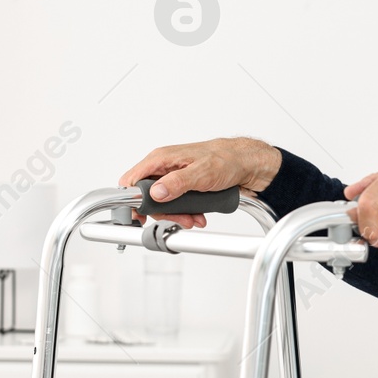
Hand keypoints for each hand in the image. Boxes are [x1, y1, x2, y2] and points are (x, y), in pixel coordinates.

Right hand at [119, 138, 281, 227]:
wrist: (246, 164)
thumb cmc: (226, 160)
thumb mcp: (202, 172)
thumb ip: (177, 182)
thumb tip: (156, 193)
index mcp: (162, 158)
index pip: (132, 179)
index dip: (131, 199)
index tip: (139, 215)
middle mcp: (165, 167)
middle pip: (148, 196)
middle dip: (163, 212)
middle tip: (180, 219)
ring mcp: (173, 176)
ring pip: (163, 203)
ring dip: (177, 215)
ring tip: (194, 218)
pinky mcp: (183, 186)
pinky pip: (176, 203)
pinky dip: (186, 212)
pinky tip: (198, 216)